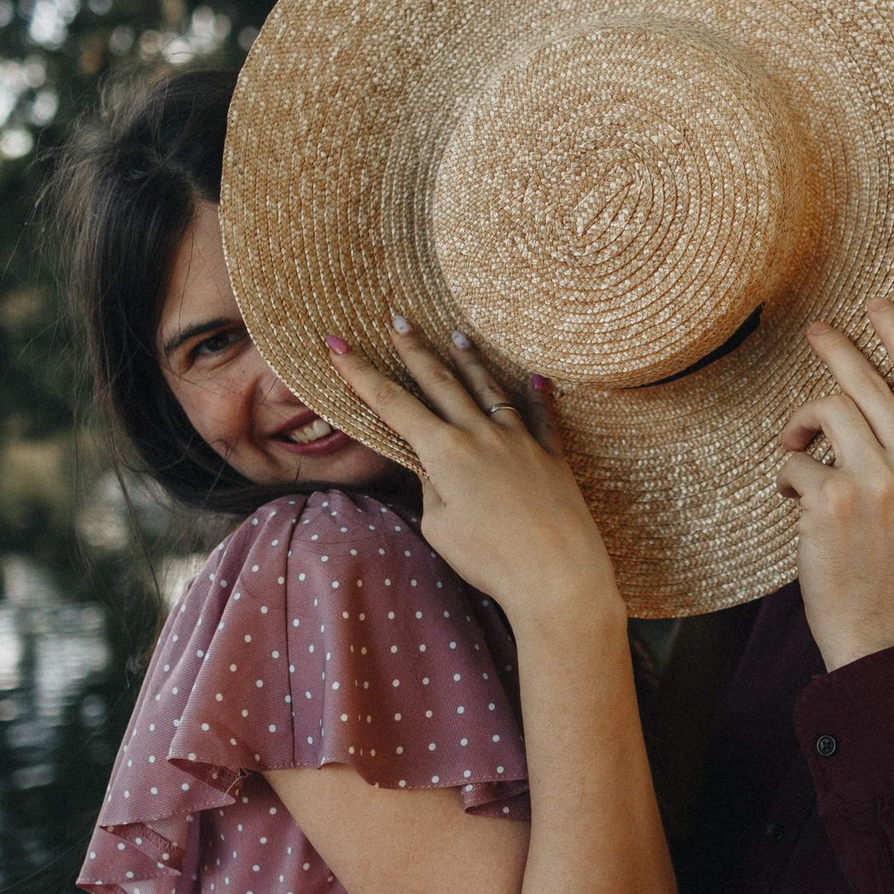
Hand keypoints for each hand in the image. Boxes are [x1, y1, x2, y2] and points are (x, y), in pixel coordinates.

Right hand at [327, 318, 620, 629]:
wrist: (555, 574)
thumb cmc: (490, 558)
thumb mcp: (439, 526)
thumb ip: (432, 489)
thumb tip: (438, 470)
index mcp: (444, 451)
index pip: (393, 404)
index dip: (361, 374)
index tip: (338, 345)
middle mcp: (481, 434)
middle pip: (440, 381)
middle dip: (414, 349)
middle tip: (398, 320)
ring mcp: (519, 440)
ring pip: (488, 388)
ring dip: (469, 360)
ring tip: (456, 336)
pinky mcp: (551, 456)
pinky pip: (541, 417)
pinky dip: (536, 396)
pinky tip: (536, 379)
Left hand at [775, 299, 893, 671]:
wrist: (881, 627)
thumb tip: (878, 379)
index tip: (876, 303)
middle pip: (868, 380)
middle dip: (836, 349)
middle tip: (817, 332)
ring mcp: (878, 481)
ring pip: (827, 409)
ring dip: (802, 423)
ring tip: (796, 444)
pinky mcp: (833, 501)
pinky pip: (795, 458)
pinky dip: (788, 474)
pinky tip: (796, 499)